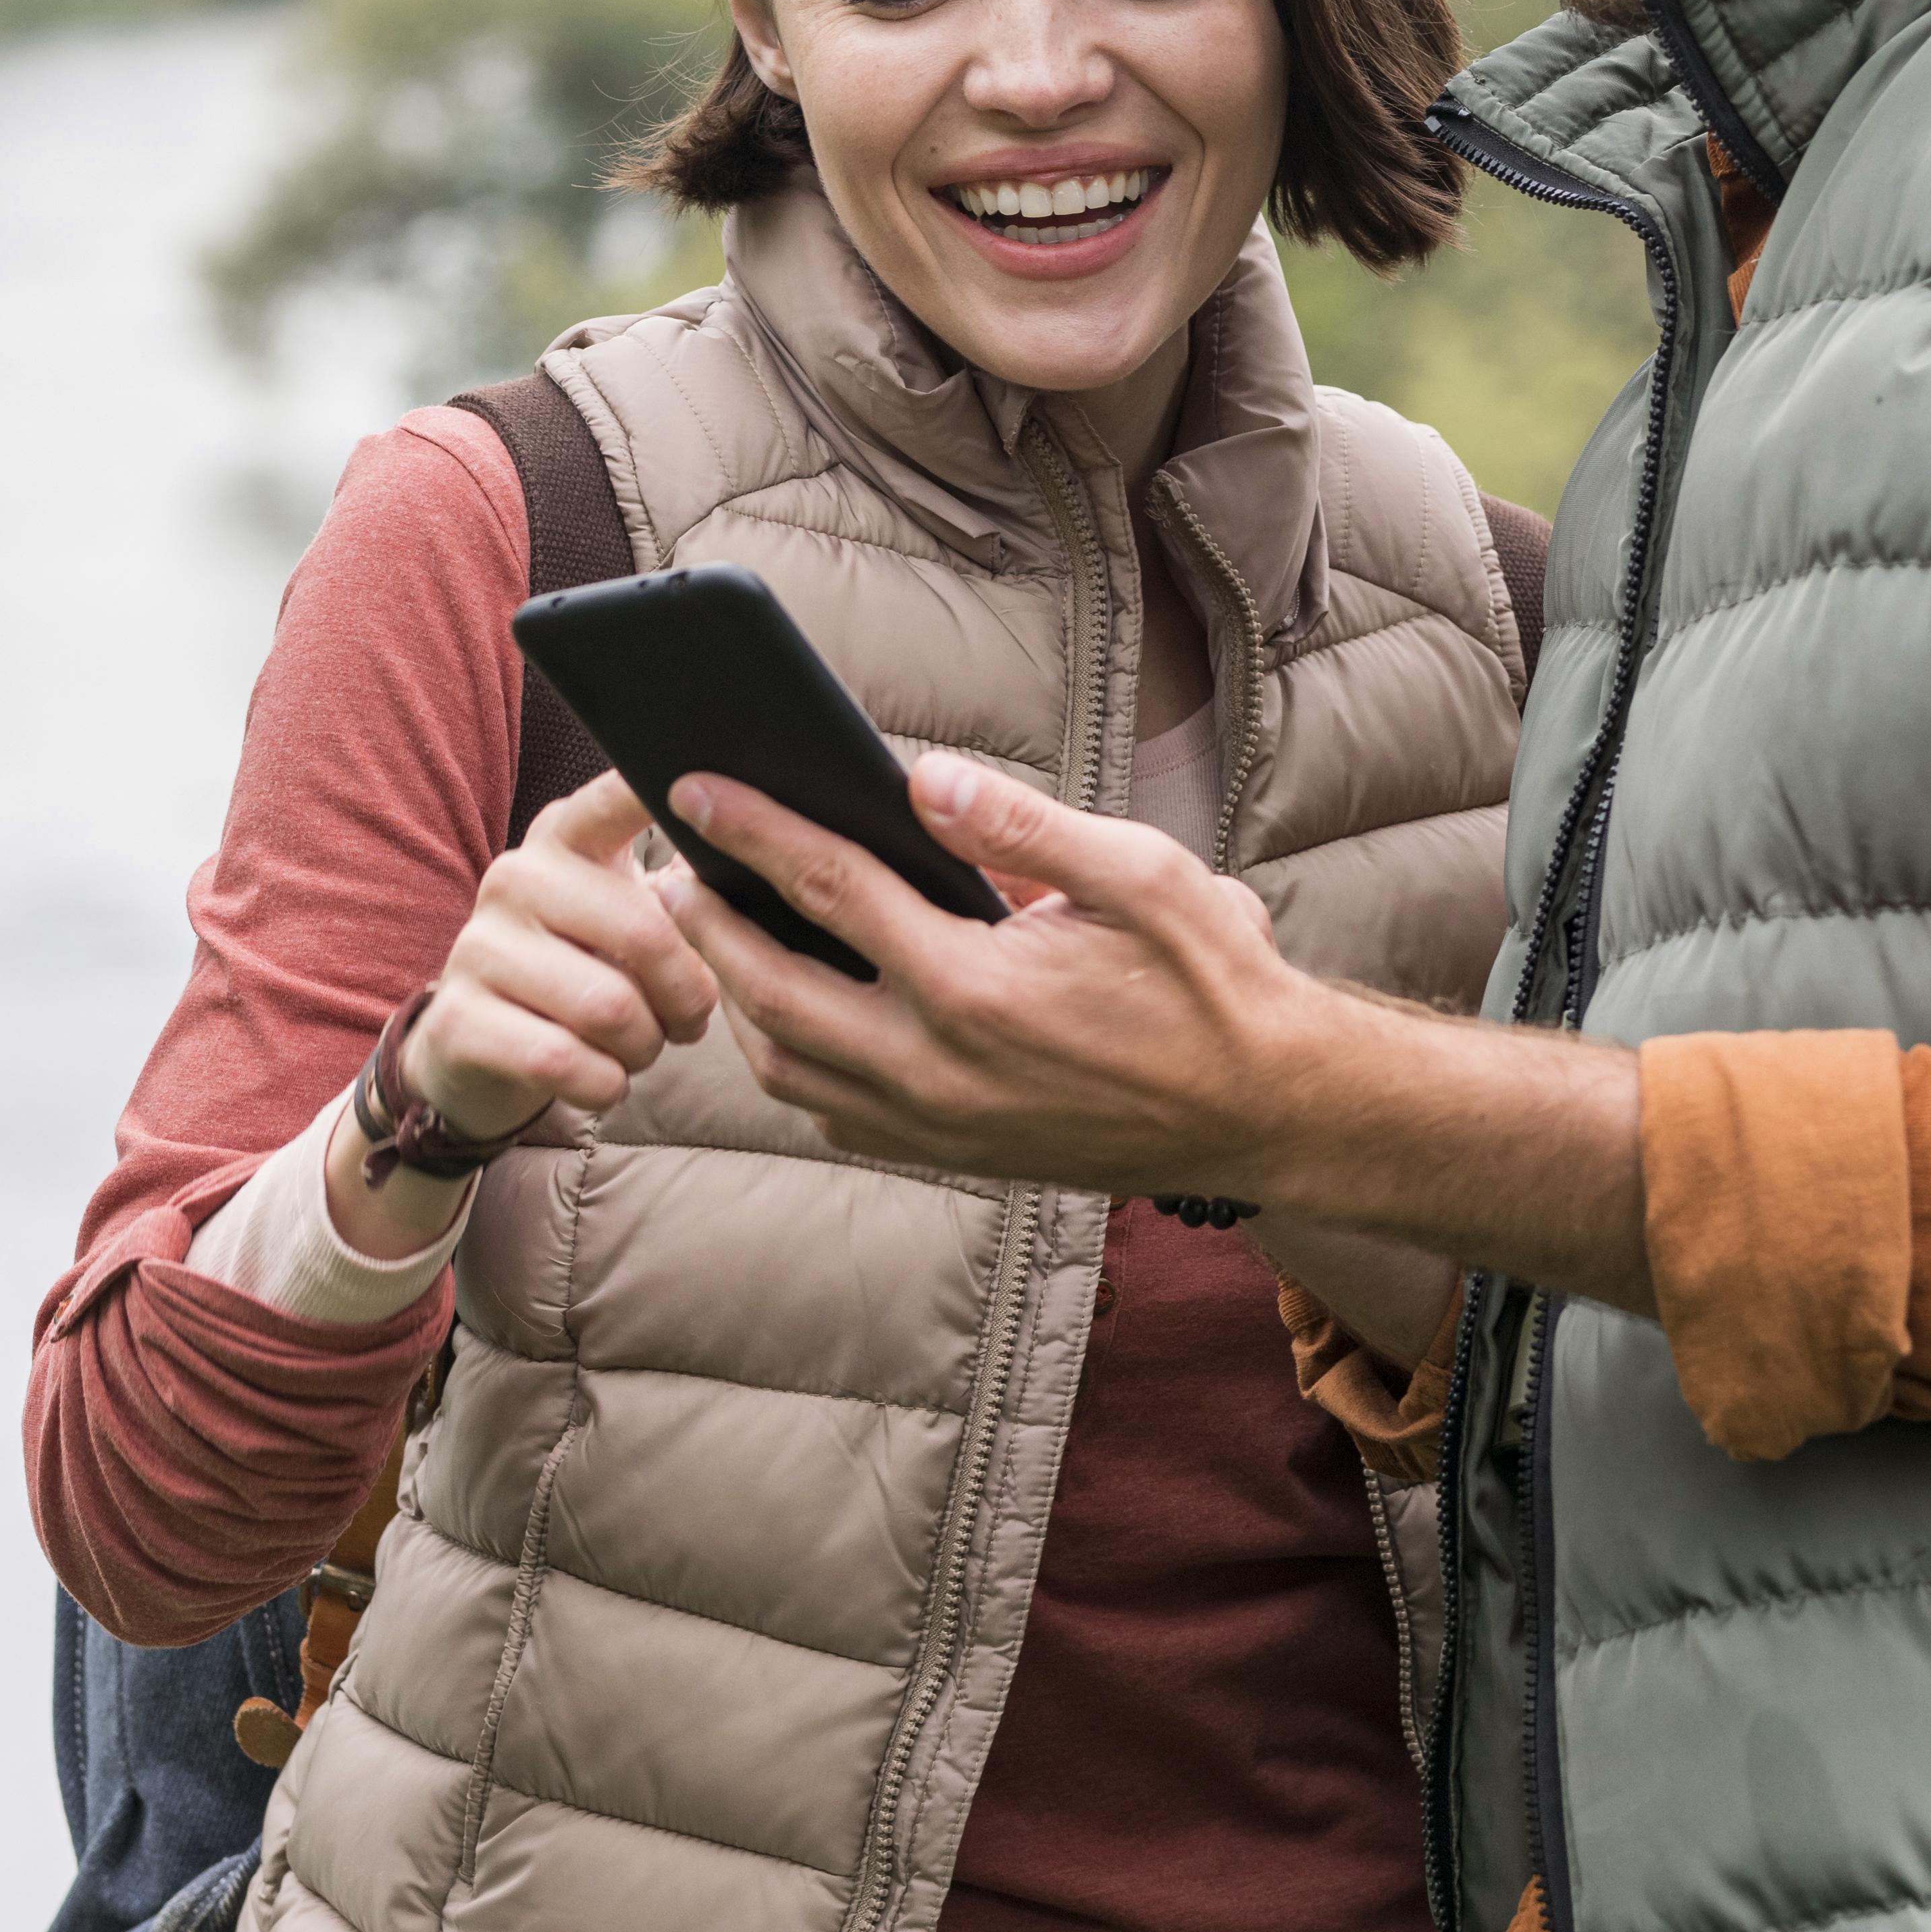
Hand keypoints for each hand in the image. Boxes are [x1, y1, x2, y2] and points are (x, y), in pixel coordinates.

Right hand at [404, 768, 719, 1137]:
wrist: (479, 1047)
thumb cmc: (586, 972)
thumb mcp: (627, 918)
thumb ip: (683, 890)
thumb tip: (755, 868)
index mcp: (567, 837)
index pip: (617, 797)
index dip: (661, 795)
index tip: (710, 796)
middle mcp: (516, 876)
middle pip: (646, 933)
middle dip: (689, 994)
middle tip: (691, 1019)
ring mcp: (478, 945)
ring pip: (610, 1008)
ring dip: (647, 1045)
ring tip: (643, 1045)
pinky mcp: (458, 1019)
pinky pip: (565, 1061)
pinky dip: (605, 1083)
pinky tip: (604, 1078)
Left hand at [661, 751, 1323, 1195]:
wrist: (1263, 1111)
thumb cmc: (1214, 984)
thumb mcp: (1143, 877)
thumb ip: (1023, 827)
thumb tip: (922, 777)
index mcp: (976, 984)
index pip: (829, 889)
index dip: (751, 830)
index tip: (691, 786)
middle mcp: (937, 1065)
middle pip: (769, 988)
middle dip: (705, 921)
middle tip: (667, 869)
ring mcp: (936, 1122)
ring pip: (785, 1064)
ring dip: (738, 998)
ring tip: (720, 935)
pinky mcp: (948, 1154)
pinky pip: (831, 1111)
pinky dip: (791, 1059)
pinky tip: (796, 1010)